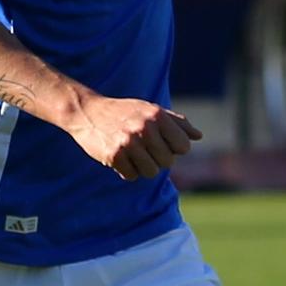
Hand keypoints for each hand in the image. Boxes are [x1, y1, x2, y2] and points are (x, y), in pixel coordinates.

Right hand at [70, 92, 199, 180]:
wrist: (88, 111)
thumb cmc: (125, 111)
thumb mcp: (151, 110)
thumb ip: (177, 123)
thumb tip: (198, 136)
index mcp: (157, 115)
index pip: (183, 147)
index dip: (174, 148)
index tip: (163, 143)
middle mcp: (145, 128)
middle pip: (168, 162)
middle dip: (158, 159)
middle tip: (145, 149)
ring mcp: (129, 142)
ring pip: (151, 172)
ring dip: (143, 167)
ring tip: (134, 155)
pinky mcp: (114, 155)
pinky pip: (131, 176)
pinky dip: (127, 171)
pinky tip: (121, 158)